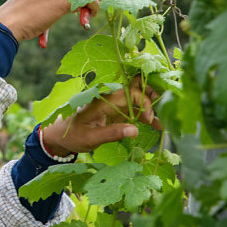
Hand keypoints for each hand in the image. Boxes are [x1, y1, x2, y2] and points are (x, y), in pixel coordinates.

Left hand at [40, 77, 161, 155]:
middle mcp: (111, 98)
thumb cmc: (73, 135)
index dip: (144, 104)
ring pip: (139, 98)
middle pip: (137, 89)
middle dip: (153, 96)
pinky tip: (157, 125)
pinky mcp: (116, 112)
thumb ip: (112, 133)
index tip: (148, 120)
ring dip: (152, 107)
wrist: (60, 136)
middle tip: (165, 108)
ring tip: (163, 120)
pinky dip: (146, 116)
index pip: (131, 93)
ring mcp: (114, 104)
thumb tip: (135, 130)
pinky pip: (135, 110)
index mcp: (104, 99)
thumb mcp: (91, 138)